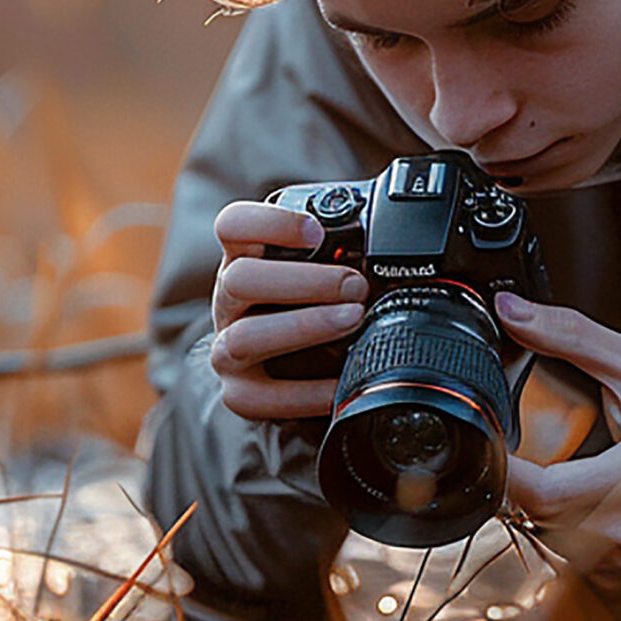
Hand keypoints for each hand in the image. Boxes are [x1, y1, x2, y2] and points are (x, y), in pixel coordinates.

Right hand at [206, 200, 367, 422]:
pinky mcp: (240, 392)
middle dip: (304, 281)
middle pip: (240, 279)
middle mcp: (227, 302)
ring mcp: (227, 349)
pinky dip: (308, 392)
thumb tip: (393, 247)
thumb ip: (339, 256)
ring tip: (353, 320)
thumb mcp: (315, 272)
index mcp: (242, 260)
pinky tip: (341, 382)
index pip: (233, 226)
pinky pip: (264, 397)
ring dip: (305, 326)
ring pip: (246, 337)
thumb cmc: (305, 306)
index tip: (318, 233)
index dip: (271, 223)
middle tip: (355, 286)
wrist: (279, 367)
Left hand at [494, 292, 620, 580]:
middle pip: (537, 515)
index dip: (505, 470)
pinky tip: (576, 500)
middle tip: (518, 451)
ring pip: (548, 538)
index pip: (542, 491)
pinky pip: (569, 557)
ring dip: (537, 506)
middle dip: (518, 481)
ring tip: (555, 470)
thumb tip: (513, 313)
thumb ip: (572, 336)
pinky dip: (560, 527)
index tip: (491, 444)